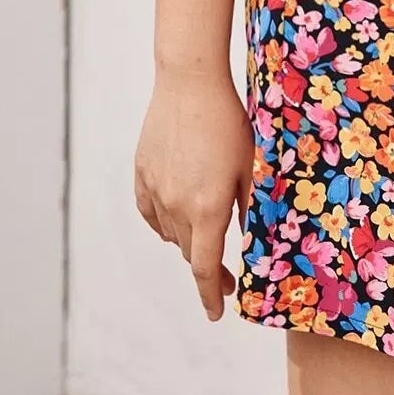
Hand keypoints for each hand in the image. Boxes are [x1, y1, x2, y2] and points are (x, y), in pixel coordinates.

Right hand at [133, 66, 255, 321]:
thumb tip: (251, 243)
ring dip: (188, 241)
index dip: (211, 294)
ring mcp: (155, 191)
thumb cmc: (229, 122)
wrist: (190, 83)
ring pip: (170, 234)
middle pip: (189, 253)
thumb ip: (250, 210)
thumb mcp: (251, 166)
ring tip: (206, 232)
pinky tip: (176, 215)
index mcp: (207, 208)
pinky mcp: (142, 175)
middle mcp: (176, 206)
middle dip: (206, 267)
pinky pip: (151, 212)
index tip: (218, 312)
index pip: (204, 269)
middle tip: (225, 271)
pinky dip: (164, 222)